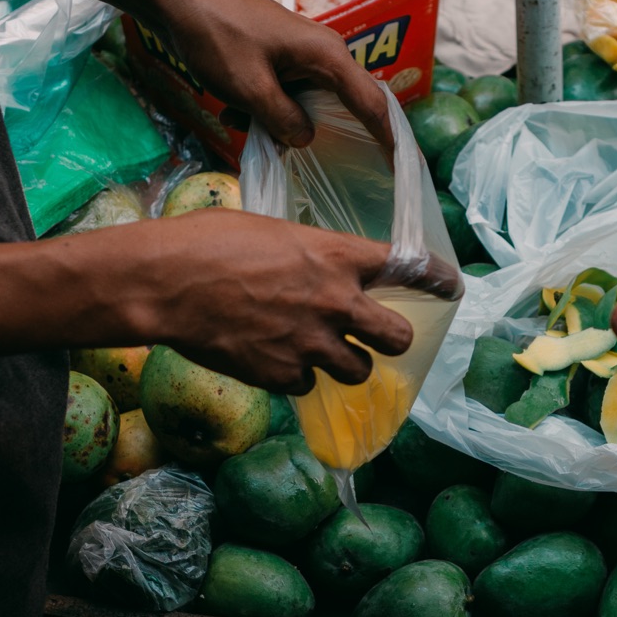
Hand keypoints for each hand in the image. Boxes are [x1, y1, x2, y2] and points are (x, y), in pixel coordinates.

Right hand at [99, 208, 451, 393]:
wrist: (165, 284)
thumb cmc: (206, 241)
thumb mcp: (269, 230)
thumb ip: (305, 252)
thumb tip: (311, 264)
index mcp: (336, 256)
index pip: (409, 266)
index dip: (437, 280)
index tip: (452, 287)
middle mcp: (334, 302)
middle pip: (397, 338)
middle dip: (392, 339)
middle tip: (377, 337)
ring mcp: (310, 344)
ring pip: (358, 372)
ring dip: (345, 364)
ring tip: (320, 351)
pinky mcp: (280, 375)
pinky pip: (306, 385)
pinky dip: (296, 377)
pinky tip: (274, 359)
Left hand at [150, 0, 392, 149]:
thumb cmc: (217, 37)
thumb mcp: (250, 90)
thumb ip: (283, 120)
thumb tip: (305, 138)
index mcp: (327, 56)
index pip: (372, 102)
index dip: (388, 137)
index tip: (400, 168)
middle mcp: (323, 52)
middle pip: (346, 102)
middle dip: (338, 135)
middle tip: (342, 169)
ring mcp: (300, 52)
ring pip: (309, 101)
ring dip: (285, 122)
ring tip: (249, 127)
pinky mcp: (280, 55)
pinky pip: (287, 92)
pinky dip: (268, 108)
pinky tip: (234, 113)